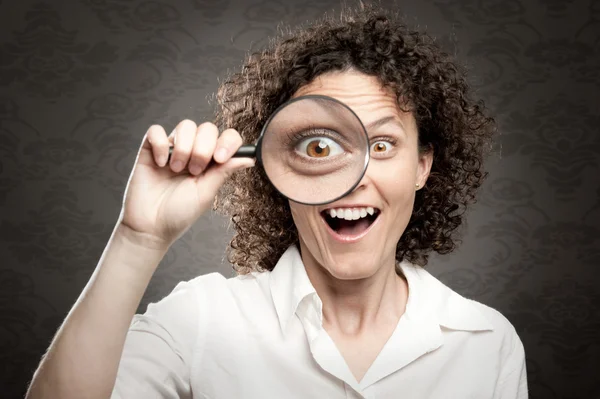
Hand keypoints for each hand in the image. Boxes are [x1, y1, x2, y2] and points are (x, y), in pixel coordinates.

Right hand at [118, 120, 253, 247]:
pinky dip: (161, 144)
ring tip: (177, 169)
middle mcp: (193, 151)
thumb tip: (250, 158)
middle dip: (203, 149)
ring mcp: (172, 148)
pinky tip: (160, 163)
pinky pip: (156, 131)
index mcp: (211, 162)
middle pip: (207, 128)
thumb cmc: (179, 213)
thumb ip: (224, 171)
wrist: (150, 226)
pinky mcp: (150, 149)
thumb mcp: (206, 193)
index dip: (227, 142)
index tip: (220, 158)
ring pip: (185, 126)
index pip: (227, 137)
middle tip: (194, 171)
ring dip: (184, 147)